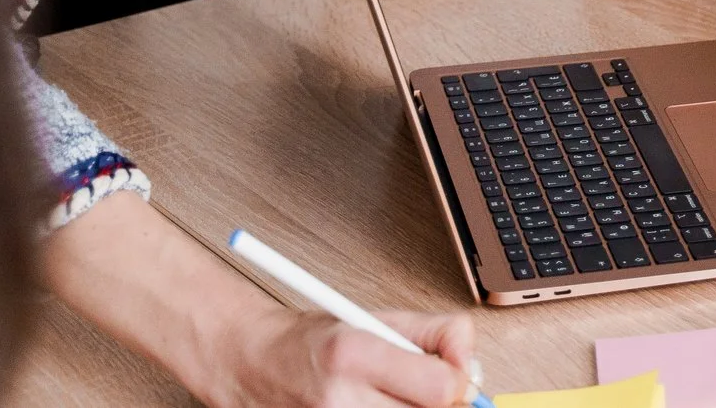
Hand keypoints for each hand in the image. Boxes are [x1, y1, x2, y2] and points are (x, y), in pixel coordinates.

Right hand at [42, 192, 482, 407]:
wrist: (246, 362)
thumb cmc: (309, 339)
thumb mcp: (373, 317)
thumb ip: (432, 335)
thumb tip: (470, 363)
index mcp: (354, 353)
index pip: (439, 387)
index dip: (458, 384)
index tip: (456, 378)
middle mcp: (338, 398)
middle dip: (435, 405)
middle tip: (424, 393)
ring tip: (390, 399)